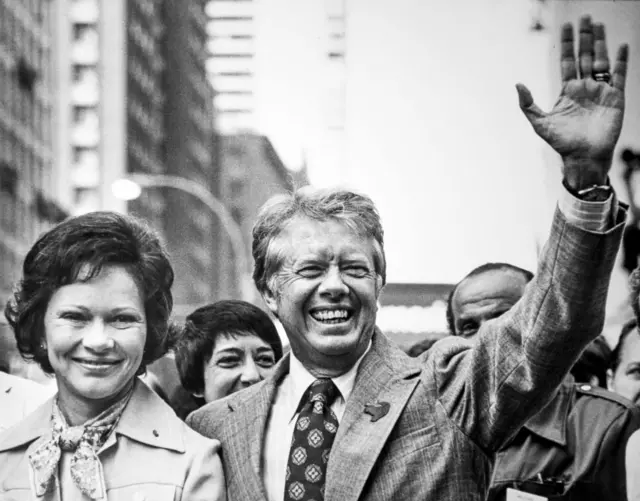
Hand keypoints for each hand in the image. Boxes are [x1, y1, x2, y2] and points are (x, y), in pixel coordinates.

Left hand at [517, 16, 628, 189]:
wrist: (583, 157)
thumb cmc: (561, 143)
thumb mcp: (540, 123)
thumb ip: (528, 104)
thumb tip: (517, 84)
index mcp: (567, 91)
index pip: (566, 61)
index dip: (566, 44)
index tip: (566, 26)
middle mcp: (584, 88)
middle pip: (585, 56)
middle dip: (585, 37)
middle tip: (586, 16)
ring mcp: (600, 92)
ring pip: (601, 61)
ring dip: (601, 43)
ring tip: (599, 24)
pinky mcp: (615, 98)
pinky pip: (619, 76)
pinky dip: (621, 61)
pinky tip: (622, 46)